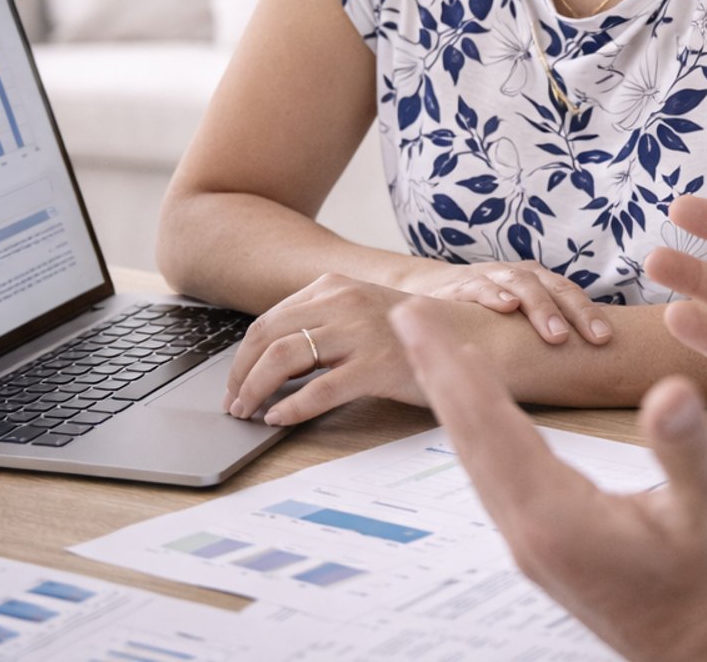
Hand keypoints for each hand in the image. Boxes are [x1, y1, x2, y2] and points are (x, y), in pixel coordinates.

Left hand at [223, 273, 429, 424]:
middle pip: (267, 337)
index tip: (235, 382)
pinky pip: (319, 390)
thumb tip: (273, 358)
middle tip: (233, 403)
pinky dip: (291, 408)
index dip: (242, 356)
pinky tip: (279, 419)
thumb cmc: (414, 333)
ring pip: (284, 359)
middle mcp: (344, 302)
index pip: (269, 320)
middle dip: (240, 374)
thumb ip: (324, 323)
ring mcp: (360, 332)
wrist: (473, 337)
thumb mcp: (363, 311)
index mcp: (335, 287)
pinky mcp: (377, 365)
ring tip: (249, 411)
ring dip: (255, 389)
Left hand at [389, 301, 706, 661]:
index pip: (489, 425)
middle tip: (408, 314)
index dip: (452, 365)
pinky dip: (484, 432)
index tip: (417, 317)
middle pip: (470, 439)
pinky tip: (486, 416)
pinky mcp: (550, 548)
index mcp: (558, 518)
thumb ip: (686, 450)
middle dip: (439, 372)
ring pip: (481, 460)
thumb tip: (668, 391)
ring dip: (457, 401)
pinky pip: (500, 477)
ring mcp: (537, 545)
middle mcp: (532, 533)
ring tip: (436, 353)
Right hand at [400, 257, 614, 346]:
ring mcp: (490, 276)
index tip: (607, 339)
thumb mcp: (516, 318)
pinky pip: (479, 286)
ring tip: (557, 333)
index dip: (590, 314)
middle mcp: (518, 275)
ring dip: (541, 306)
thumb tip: (585, 362)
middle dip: (576, 312)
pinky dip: (494, 295)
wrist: (427, 289)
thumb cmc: (483, 310)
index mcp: (538, 282)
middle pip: (554, 288)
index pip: (570, 294)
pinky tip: (507, 307)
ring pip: (521, 285)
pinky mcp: (459, 285)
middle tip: (595, 338)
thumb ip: (543, 330)